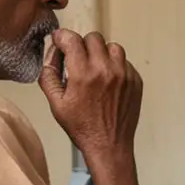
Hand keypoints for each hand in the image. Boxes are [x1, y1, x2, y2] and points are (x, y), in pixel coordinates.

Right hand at [39, 29, 142, 184]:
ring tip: (96, 70)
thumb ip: (49, 74)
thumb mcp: (56, 104)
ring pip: (112, 47)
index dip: (63, 38)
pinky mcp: (136, 81)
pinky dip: (115, 66)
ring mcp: (124, 75)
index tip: (61, 42)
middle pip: (93, 38)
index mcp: (83, 74)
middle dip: (83, 45)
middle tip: (79, 60)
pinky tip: (108, 82)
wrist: (109, 147)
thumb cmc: (82, 128)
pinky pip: (125, 62)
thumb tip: (52, 53)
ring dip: (101, 53)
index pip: (72, 38)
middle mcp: (105, 70)